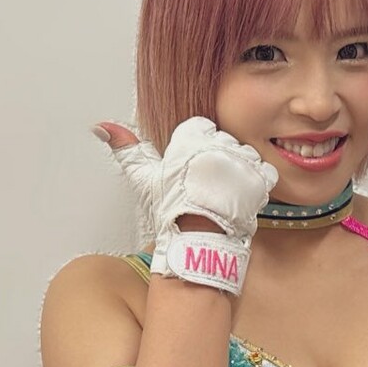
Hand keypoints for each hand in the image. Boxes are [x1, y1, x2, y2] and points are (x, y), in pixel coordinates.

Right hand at [93, 117, 277, 291]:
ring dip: (239, 171)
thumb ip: (126, 148)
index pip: (202, 128)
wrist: (198, 239)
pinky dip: (257, 183)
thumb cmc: (172, 210)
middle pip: (225, 141)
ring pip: (245, 154)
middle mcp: (217, 143)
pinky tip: (242, 196)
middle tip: (207, 185)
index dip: (198, 149)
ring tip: (224, 192)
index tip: (193, 169)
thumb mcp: (145, 176)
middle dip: (218, 160)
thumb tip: (103, 127)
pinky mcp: (260, 177)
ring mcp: (241, 159)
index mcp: (191, 136)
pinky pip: (265, 171)